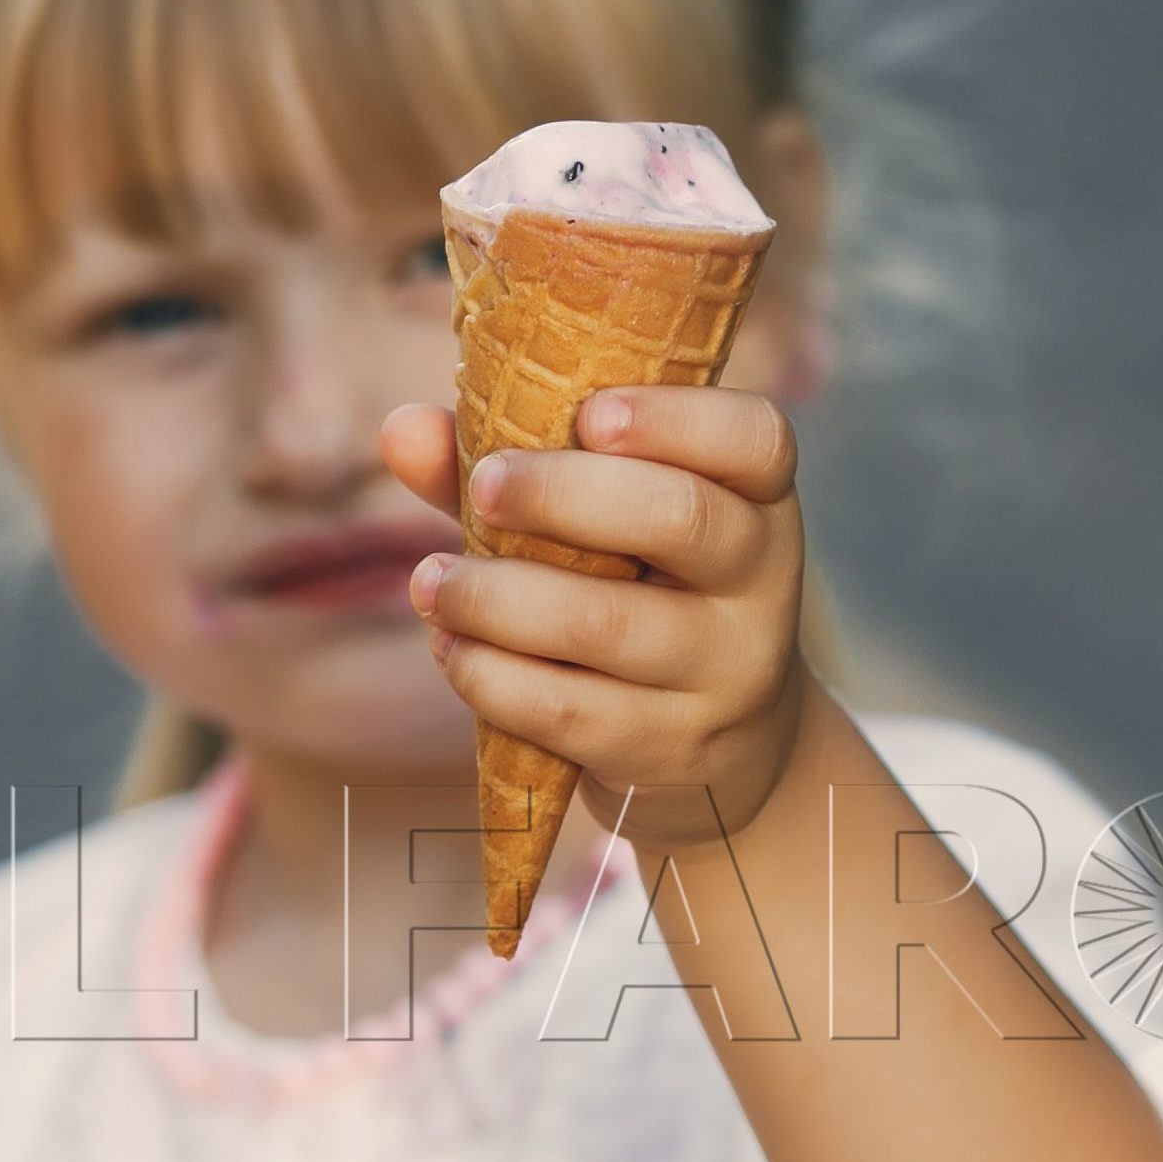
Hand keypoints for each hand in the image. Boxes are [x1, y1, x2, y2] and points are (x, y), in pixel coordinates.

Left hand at [380, 387, 815, 843]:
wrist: (726, 746)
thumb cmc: (640, 591)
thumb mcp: (601, 522)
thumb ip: (512, 466)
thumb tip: (401, 430)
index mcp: (757, 496)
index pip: (755, 438)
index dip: (676, 419)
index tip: (590, 414)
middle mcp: (760, 580)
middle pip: (680, 517)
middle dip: (564, 493)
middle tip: (485, 484)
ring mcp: (725, 672)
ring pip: (608, 624)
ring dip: (497, 597)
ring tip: (429, 582)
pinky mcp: (670, 747)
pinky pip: (570, 710)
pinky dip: (493, 676)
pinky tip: (452, 649)